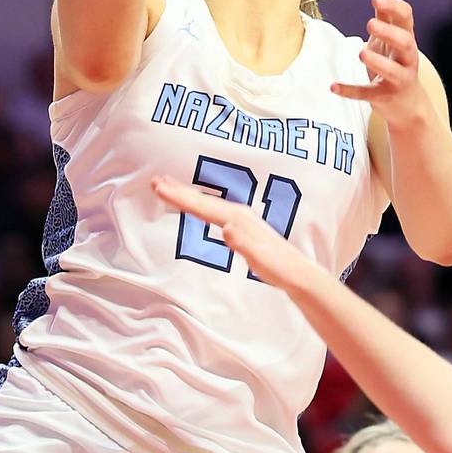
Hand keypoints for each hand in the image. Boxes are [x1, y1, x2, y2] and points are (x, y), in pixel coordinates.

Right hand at [152, 174, 319, 291]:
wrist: (297, 272)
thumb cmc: (277, 267)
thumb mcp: (259, 259)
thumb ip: (242, 244)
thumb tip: (226, 229)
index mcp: (238, 220)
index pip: (203, 207)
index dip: (180, 198)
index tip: (159, 188)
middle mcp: (238, 214)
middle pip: (203, 200)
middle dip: (178, 191)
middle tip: (155, 180)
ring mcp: (240, 218)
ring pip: (207, 203)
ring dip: (187, 194)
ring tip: (168, 186)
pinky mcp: (241, 226)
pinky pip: (214, 211)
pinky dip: (200, 205)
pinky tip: (196, 205)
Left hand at [331, 0, 431, 126]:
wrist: (407, 105)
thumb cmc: (396, 64)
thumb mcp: (391, 37)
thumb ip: (387, 11)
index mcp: (406, 39)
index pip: (407, 19)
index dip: (394, 7)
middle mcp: (406, 58)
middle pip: (405, 43)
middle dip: (389, 33)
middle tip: (370, 24)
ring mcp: (398, 79)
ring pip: (393, 71)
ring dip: (378, 62)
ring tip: (361, 52)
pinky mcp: (385, 97)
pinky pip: (369, 94)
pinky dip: (351, 91)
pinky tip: (333, 87)